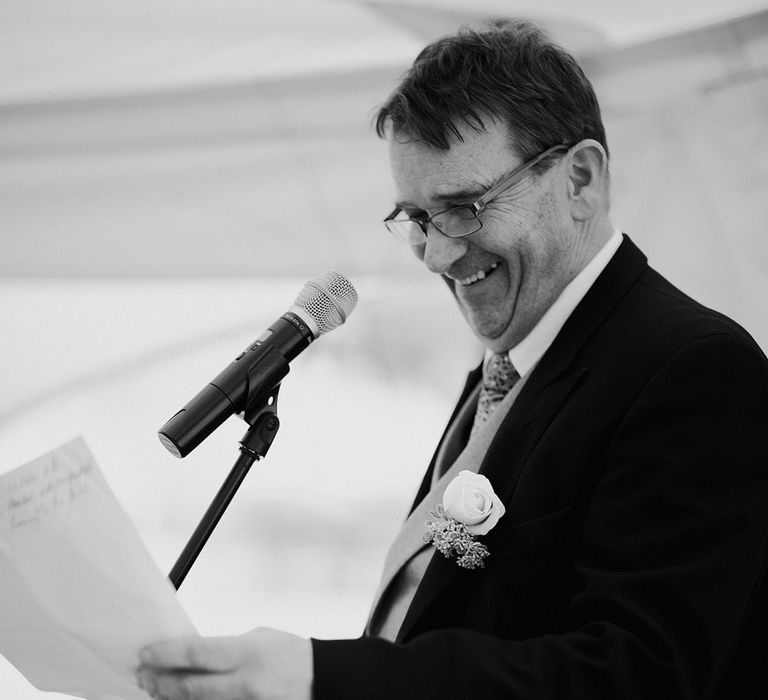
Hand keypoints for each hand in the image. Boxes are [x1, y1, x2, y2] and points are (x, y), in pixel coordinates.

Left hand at [136, 627, 311, 699]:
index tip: (145, 653)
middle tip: (141, 675)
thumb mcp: (259, 639)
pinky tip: (182, 699)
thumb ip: (228, 649)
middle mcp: (245, 683)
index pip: (197, 654)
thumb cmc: (290, 654)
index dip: (166, 654)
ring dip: (173, 697)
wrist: (322, 681)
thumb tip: (195, 656)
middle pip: (191, 687)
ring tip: (155, 689)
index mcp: (248, 653)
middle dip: (161, 682)